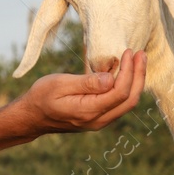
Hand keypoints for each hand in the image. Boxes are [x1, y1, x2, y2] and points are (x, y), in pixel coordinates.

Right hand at [17, 49, 145, 133]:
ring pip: (127, 103)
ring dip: (135, 81)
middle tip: (141, 54)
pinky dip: (127, 87)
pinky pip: (119, 104)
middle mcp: (98, 120)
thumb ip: (87, 83)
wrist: (32, 117)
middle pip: (129, 100)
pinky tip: (126, 72)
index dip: (129, 71)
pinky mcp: (99, 118)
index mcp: (88, 111)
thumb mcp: (60, 84)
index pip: (119, 92)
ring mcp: (100, 121)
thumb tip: (111, 78)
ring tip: (138, 60)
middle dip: (138, 75)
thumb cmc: (42, 96)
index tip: (128, 52)